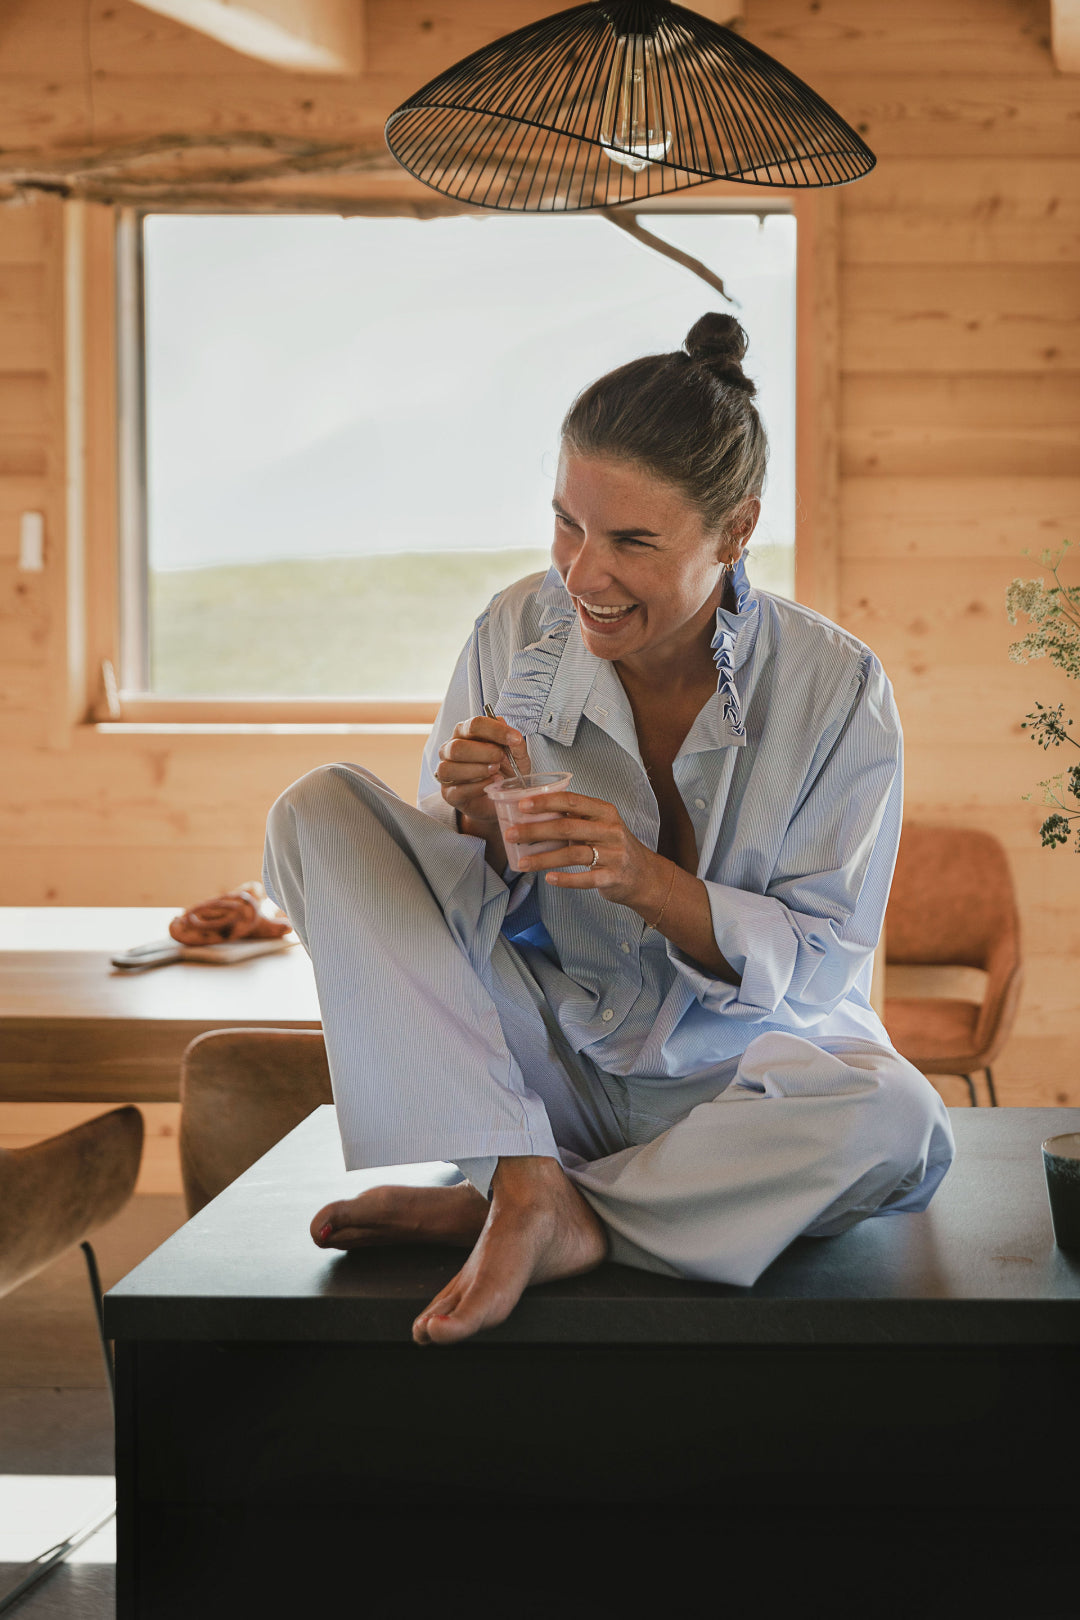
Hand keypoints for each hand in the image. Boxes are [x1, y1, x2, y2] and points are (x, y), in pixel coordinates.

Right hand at [435, 715, 531, 829]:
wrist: (503, 797)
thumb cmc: (506, 770)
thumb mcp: (517, 756)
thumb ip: (516, 744)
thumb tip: (513, 736)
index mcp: (466, 733)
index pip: (474, 725)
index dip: (495, 730)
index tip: (514, 738)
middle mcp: (450, 749)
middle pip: (457, 746)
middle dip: (484, 752)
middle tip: (501, 758)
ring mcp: (447, 772)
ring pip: (450, 768)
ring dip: (477, 770)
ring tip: (496, 772)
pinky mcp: (449, 794)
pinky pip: (457, 790)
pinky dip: (477, 788)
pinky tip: (491, 785)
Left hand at [504, 788, 669, 911]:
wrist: (644, 875)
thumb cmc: (613, 847)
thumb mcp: (599, 826)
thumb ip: (574, 818)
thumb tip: (533, 814)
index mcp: (604, 812)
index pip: (572, 800)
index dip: (546, 802)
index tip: (522, 804)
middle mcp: (610, 830)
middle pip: (567, 827)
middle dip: (535, 830)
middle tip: (511, 834)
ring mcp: (613, 854)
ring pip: (573, 854)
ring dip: (543, 858)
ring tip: (522, 862)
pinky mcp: (613, 877)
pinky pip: (586, 879)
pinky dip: (566, 879)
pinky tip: (549, 879)